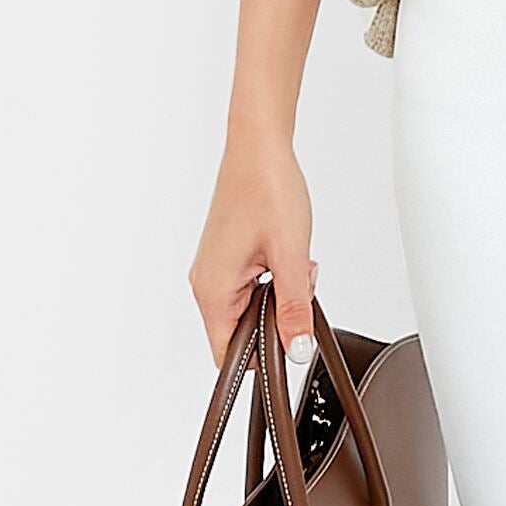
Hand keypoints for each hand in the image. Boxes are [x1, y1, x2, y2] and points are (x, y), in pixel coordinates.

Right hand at [191, 132, 318, 377]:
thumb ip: (293, 309)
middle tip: (299, 283)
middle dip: (278, 317)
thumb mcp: (290, 256)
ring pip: (251, 307)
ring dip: (279, 294)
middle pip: (242, 331)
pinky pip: (250, 285)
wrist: (259, 146)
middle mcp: (206, 282)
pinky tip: (287, 253)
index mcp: (213, 290)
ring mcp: (214, 268)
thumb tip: (297, 348)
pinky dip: (274, 276)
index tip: (290, 342)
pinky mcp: (225, 255)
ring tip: (294, 261)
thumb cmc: (266, 189)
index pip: (228, 354)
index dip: (262, 359)